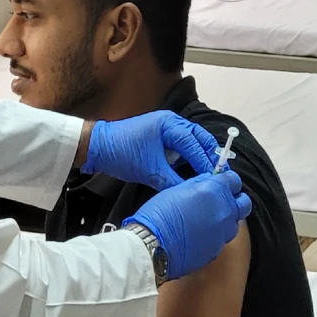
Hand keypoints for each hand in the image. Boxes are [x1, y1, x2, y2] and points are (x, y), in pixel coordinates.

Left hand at [82, 110, 220, 190]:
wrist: (98, 147)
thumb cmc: (122, 154)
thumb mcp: (150, 171)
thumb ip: (172, 181)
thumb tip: (190, 194)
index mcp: (169, 125)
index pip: (195, 143)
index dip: (206, 162)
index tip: (214, 178)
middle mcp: (172, 122)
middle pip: (200, 137)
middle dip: (209, 155)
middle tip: (218, 174)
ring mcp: (167, 128)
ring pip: (192, 140)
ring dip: (201, 155)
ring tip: (209, 174)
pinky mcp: (162, 136)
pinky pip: (182, 145)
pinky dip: (190, 156)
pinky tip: (194, 170)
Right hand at [126, 171, 252, 280]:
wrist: (151, 247)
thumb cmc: (158, 215)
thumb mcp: (177, 189)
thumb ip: (199, 184)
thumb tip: (209, 181)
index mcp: (214, 191)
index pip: (234, 180)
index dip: (227, 181)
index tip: (221, 183)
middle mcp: (224, 212)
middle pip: (244, 203)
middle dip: (236, 200)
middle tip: (221, 200)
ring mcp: (222, 233)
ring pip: (234, 223)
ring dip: (226, 219)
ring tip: (208, 220)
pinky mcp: (216, 250)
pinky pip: (222, 239)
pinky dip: (215, 235)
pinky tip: (199, 235)